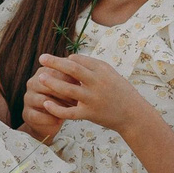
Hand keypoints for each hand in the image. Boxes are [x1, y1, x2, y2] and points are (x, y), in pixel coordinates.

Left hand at [19, 53, 143, 143]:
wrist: (133, 114)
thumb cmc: (120, 91)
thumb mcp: (109, 74)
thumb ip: (91, 66)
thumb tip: (70, 58)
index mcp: (102, 70)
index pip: (78, 59)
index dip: (65, 59)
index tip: (55, 61)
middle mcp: (97, 82)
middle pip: (71, 69)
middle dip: (54, 62)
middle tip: (41, 58)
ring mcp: (92, 98)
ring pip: (67, 89)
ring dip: (52, 83)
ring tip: (40, 77)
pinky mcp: (89, 114)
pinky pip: (69, 112)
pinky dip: (56, 108)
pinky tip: (46, 103)